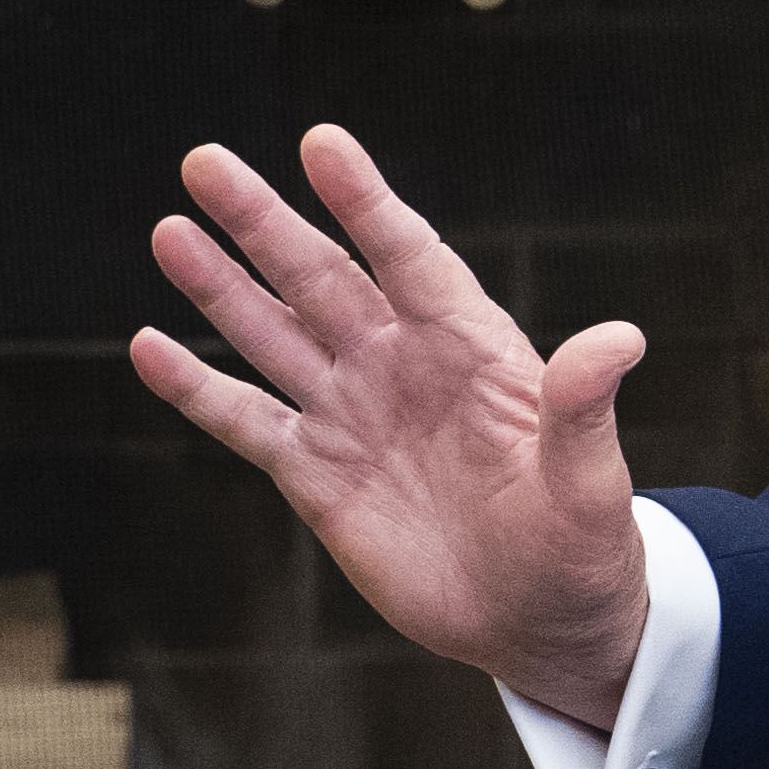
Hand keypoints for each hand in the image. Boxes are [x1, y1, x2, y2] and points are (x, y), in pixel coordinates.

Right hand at [129, 131, 658, 734]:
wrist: (541, 625)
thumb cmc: (582, 548)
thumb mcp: (589, 485)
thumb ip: (584, 410)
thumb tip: (620, 338)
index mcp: (471, 348)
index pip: (409, 257)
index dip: (365, 203)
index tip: (322, 143)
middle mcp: (401, 364)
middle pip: (321, 278)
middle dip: (264, 222)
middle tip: (203, 160)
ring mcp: (353, 414)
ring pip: (273, 334)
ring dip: (220, 287)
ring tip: (170, 231)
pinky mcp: (315, 474)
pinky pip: (247, 420)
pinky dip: (197, 387)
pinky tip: (147, 346)